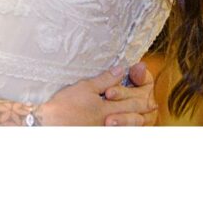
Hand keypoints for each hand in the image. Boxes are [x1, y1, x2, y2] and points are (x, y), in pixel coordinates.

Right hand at [38, 65, 156, 125]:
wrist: (51, 123)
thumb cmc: (66, 104)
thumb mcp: (85, 87)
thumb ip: (105, 80)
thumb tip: (121, 70)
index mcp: (108, 108)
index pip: (131, 104)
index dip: (142, 100)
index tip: (151, 99)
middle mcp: (109, 122)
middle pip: (131, 118)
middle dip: (142, 112)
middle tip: (151, 108)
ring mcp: (103, 129)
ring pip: (124, 127)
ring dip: (133, 122)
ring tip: (141, 118)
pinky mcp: (96, 133)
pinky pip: (114, 131)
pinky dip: (120, 127)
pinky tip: (118, 125)